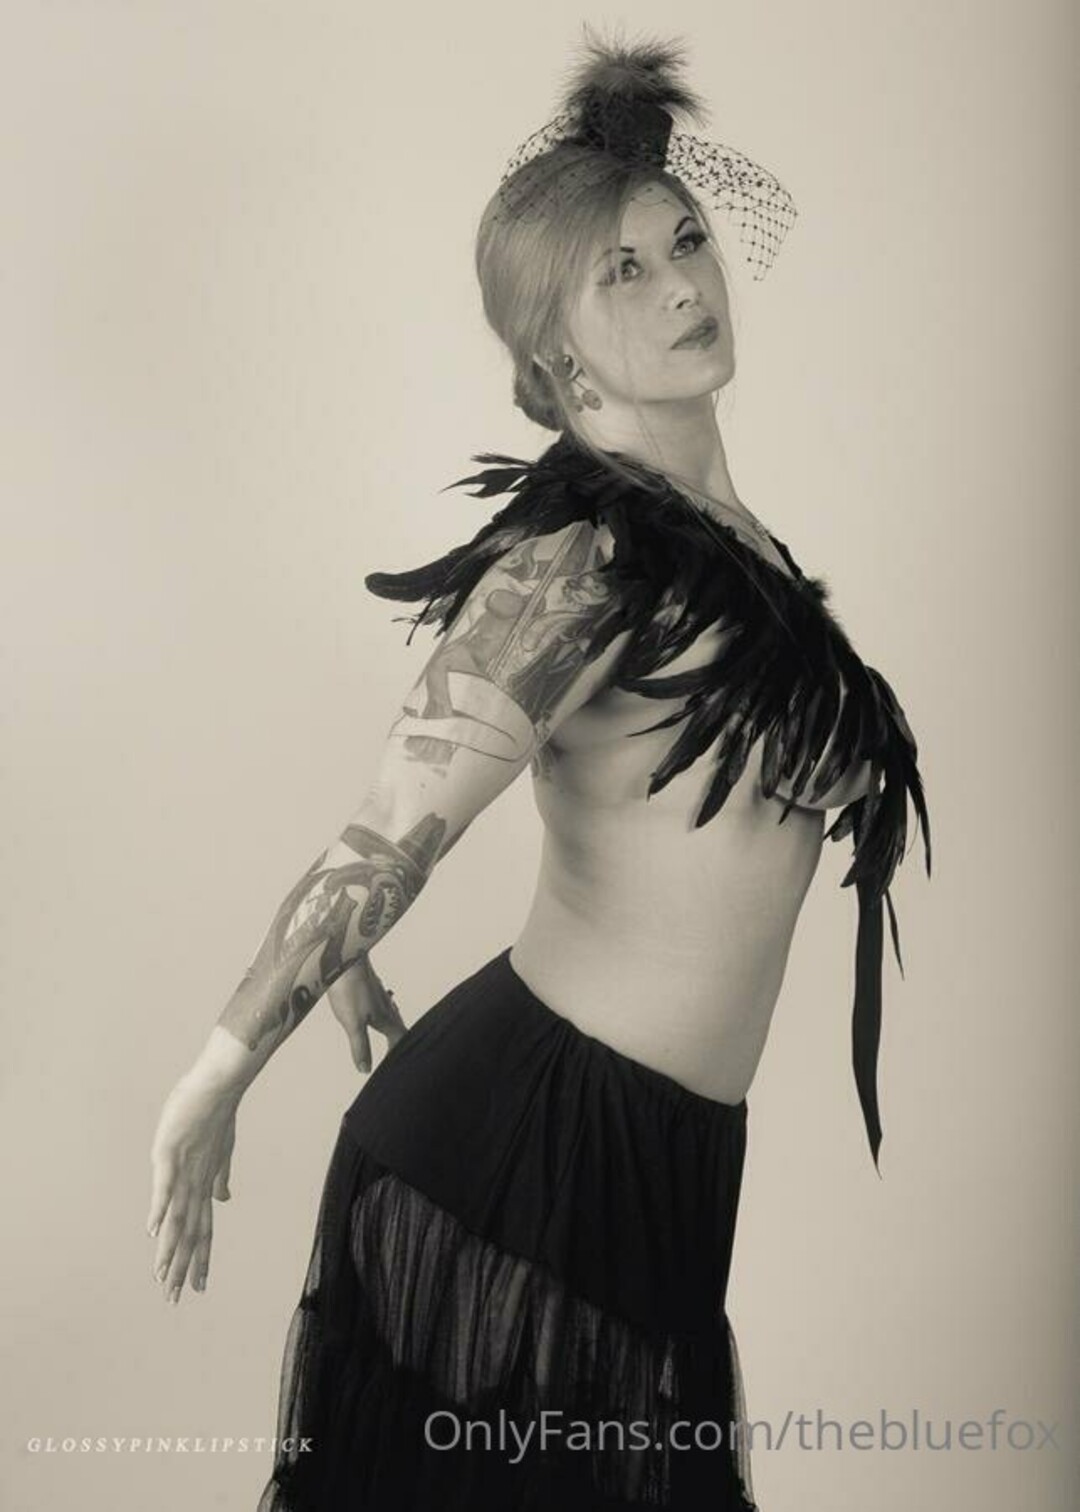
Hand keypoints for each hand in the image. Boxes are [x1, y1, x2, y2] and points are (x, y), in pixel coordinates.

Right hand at [147, 1069, 238, 1302]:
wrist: (220, 1086)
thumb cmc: (216, 1117)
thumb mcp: (220, 1153)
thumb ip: (219, 1180)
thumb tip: (224, 1201)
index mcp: (205, 1186)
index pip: (203, 1231)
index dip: (199, 1259)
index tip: (196, 1287)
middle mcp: (196, 1185)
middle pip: (190, 1233)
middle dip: (181, 1267)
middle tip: (175, 1299)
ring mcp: (184, 1171)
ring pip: (176, 1217)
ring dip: (168, 1249)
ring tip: (161, 1277)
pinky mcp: (170, 1154)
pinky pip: (165, 1186)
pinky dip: (160, 1208)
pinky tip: (153, 1230)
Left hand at [327, 955, 407, 1073]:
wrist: (345, 956)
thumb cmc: (350, 988)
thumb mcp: (353, 1024)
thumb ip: (360, 1047)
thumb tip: (366, 1069)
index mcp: (386, 1018)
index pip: (400, 1039)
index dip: (398, 1053)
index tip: (397, 1065)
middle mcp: (386, 1005)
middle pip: (398, 1026)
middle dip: (399, 1040)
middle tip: (398, 1052)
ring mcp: (378, 994)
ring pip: (390, 1013)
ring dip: (391, 1025)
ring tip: (390, 1033)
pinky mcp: (368, 985)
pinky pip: (380, 1002)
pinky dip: (380, 1012)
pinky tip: (371, 1007)